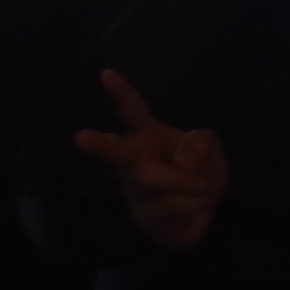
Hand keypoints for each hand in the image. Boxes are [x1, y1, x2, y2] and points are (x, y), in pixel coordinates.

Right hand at [73, 70, 228, 252]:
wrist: (204, 213)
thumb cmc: (200, 170)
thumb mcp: (210, 148)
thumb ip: (201, 143)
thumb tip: (182, 161)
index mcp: (148, 135)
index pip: (133, 110)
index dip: (121, 92)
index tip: (106, 74)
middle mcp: (134, 159)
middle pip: (117, 151)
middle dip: (100, 144)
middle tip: (79, 137)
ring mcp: (135, 189)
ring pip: (152, 178)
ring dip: (186, 181)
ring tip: (202, 186)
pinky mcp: (141, 215)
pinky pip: (167, 205)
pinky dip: (192, 202)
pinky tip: (197, 203)